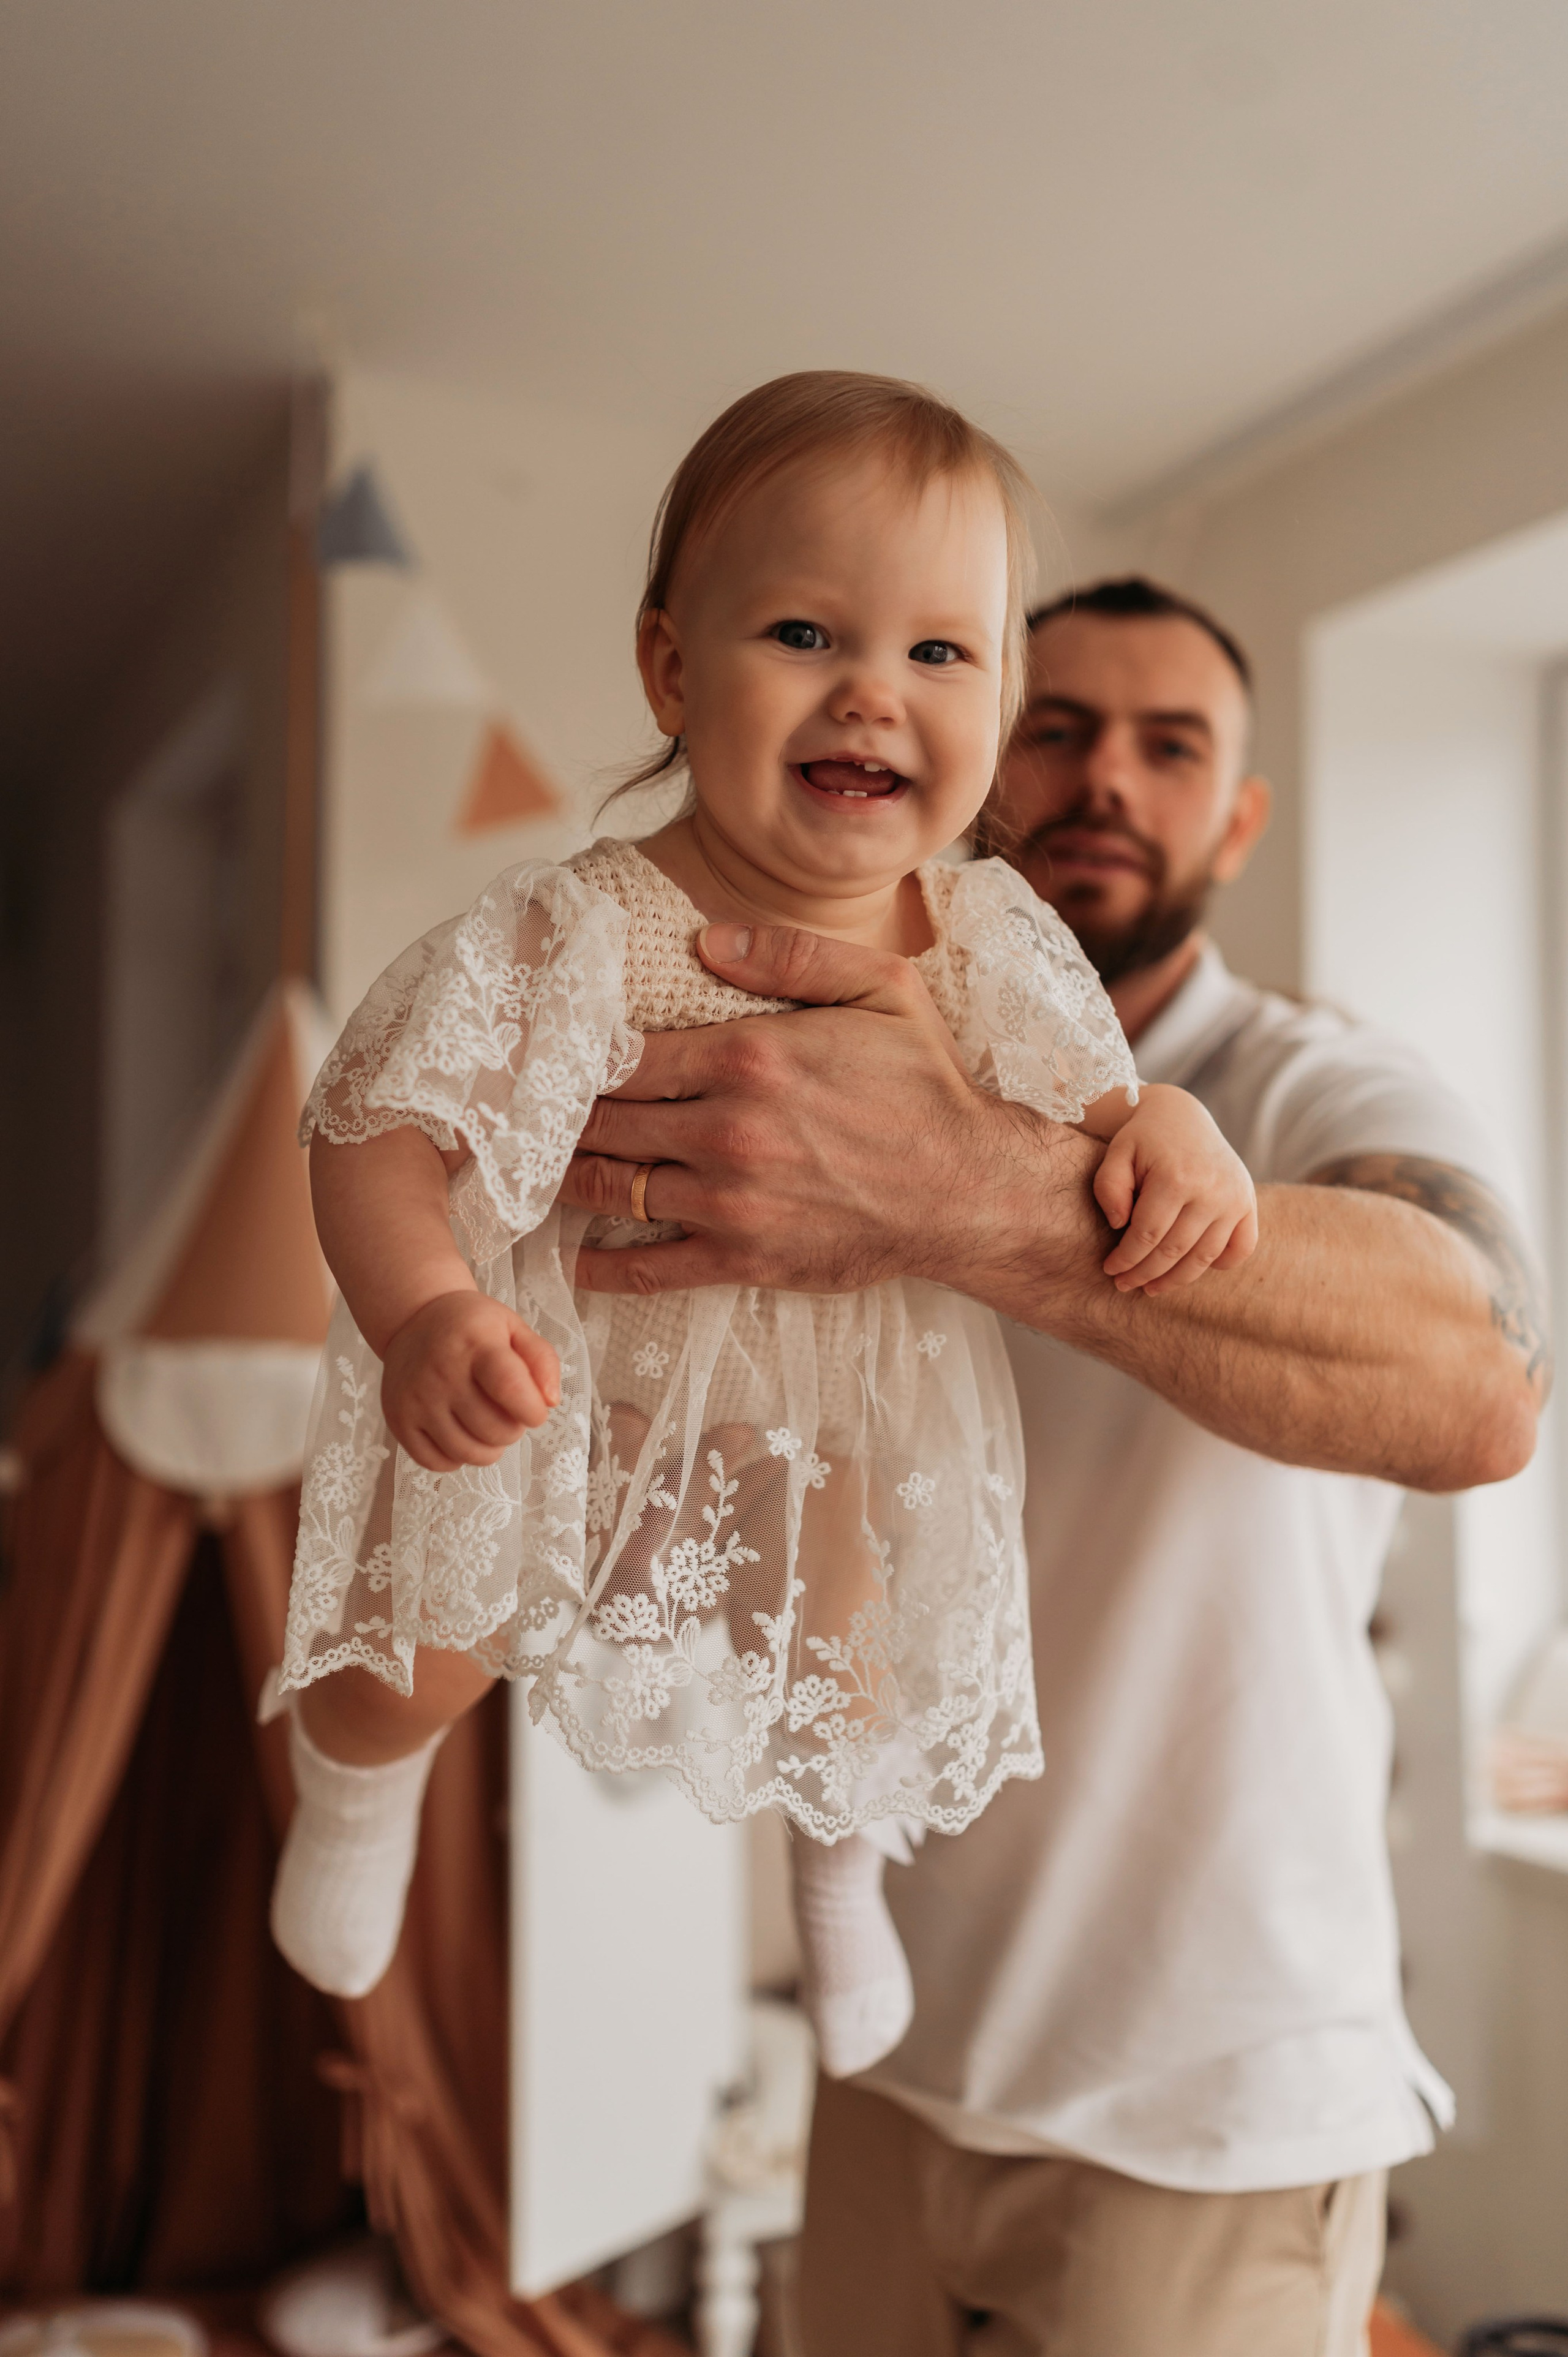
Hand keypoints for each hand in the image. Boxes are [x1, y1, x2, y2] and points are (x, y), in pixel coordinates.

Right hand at [380, 1289, 560, 1471]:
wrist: (413, 1319)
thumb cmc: (472, 1328)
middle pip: (494, 1430)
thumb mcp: (513, 1327)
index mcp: (475, 1344)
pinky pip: (437, 1463)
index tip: (535, 1410)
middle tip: (508, 1412)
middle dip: (514, 1429)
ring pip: (468, 1453)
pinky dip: (457, 1458)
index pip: (510, 1389)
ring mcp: (416, 1399)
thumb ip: (542, 1360)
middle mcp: (441, 1373)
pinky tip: (460, 1433)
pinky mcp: (398, 1420)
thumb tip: (550, 1402)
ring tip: (488, 1425)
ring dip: (490, 1448)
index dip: (533, 1411)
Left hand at [559, 920, 1098, 1298]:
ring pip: (612, 1188)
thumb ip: (791, 954)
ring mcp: (730, 1200)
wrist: (968, 1191)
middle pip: (603, 1121)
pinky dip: (603, 1264)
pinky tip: (578, 1254)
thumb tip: (705, 941)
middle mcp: (727, 1129)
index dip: (573, 1054)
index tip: (542, 1054)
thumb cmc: (924, 1087)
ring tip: (540, 1166)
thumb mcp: (880, 989)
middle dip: (558, 1115)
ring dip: (569, 1179)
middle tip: (522, 1111)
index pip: (624, 1054)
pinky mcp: (743, 1258)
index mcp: (749, 1056)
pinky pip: (649, 1266)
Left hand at [1095, 1084, 1257, 1293]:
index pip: (1147, 1235)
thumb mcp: (1116, 1154)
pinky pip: (1241, 1248)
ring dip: (1176, 1279)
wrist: (1181, 1116)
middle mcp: (1212, 1190)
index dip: (1126, 1259)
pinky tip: (1193, 1268)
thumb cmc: (1143, 1139)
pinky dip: (1221, 1264)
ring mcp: (1235, 1198)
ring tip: (1151, 1288)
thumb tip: (1120, 1226)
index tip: (1110, 1270)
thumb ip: (1109, 1188)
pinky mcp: (1248, 1202)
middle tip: (1123, 1285)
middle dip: (1145, 1274)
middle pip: (1174, 1251)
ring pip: (1205, 1257)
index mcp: (1176, 1177)